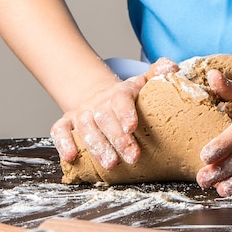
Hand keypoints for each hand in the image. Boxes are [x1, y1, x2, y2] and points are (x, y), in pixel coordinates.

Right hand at [51, 57, 179, 168]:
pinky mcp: (66, 123)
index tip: (132, 127)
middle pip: (105, 118)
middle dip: (118, 139)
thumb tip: (171, 68)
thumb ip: (158, 74)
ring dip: (97, 146)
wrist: (97, 95)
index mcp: (119, 93)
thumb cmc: (127, 96)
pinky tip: (72, 157)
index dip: (125, 112)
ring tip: (110, 163)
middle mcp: (98, 102)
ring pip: (85, 128)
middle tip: (132, 157)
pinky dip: (64, 143)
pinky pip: (60, 131)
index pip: (121, 99)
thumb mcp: (144, 83)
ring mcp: (81, 113)